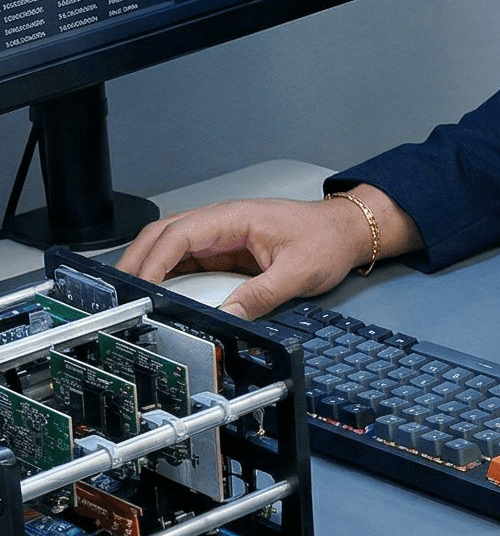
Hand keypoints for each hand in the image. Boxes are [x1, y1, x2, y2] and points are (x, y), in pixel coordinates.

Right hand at [117, 188, 419, 319]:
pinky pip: (185, 259)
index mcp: (235, 218)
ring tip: (128, 296)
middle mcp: (222, 222)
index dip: (153, 260)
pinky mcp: (223, 252)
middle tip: (117, 293)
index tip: (139, 285)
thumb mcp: (298, 272)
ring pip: (169, 245)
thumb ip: (261, 295)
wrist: (346, 231)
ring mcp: (220, 236)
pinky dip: (165, 274)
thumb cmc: (327, 239)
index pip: (180, 234)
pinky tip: (155, 294)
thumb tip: (228, 317)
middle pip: (163, 235)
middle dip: (137, 262)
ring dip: (146, 266)